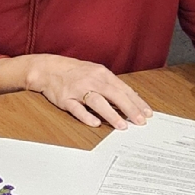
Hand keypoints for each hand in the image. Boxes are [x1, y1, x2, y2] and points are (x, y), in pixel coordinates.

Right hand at [24, 54, 152, 128]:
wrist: (47, 69)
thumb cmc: (74, 72)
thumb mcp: (95, 72)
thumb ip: (111, 85)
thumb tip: (130, 99)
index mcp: (101, 74)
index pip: (124, 88)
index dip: (137, 101)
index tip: (147, 113)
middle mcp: (91, 80)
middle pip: (114, 94)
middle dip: (129, 108)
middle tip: (140, 121)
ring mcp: (78, 90)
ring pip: (97, 101)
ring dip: (111, 114)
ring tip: (122, 125)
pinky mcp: (65, 99)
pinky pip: (77, 108)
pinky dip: (86, 116)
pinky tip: (95, 123)